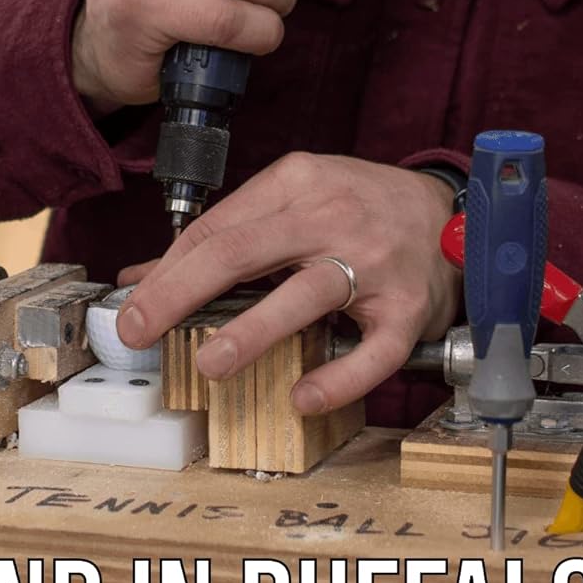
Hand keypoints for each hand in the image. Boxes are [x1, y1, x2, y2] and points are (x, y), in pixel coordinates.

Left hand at [112, 154, 459, 413]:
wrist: (451, 212)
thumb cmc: (359, 207)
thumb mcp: (292, 200)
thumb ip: (223, 234)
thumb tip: (144, 276)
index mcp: (295, 185)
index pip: (216, 229)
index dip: (166, 272)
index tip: (130, 309)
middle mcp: (331, 217)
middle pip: (242, 251)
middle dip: (180, 292)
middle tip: (140, 331)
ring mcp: (373, 263)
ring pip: (305, 293)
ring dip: (252, 331)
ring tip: (209, 364)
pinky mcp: (407, 309)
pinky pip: (372, 351)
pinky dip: (338, 378)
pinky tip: (301, 397)